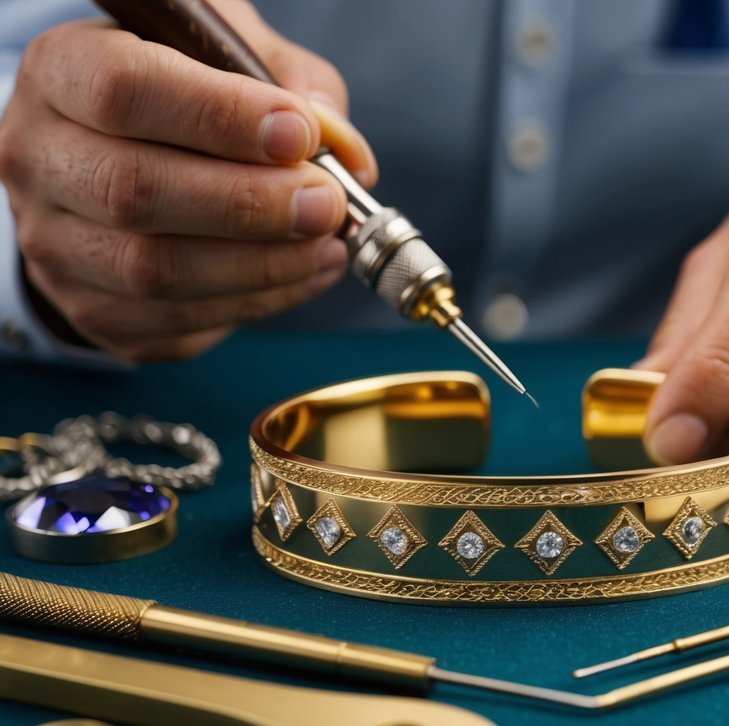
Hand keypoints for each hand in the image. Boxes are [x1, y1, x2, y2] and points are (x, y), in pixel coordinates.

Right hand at [0, 1, 376, 360]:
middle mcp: (38, 160)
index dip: (219, 116)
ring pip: (155, 270)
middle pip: (135, 190)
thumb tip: (341, 147)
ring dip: (261, 263)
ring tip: (327, 243)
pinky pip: (178, 321)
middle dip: (249, 202)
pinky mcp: (92, 310)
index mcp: (60, 73)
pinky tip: (305, 273)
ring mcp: (56, 246)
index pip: (122, 90)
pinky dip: (257, 302)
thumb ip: (288, 80)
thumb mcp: (228, 53)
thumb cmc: (184, 99)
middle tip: (326, 204)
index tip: (299, 134)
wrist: (121, 165)